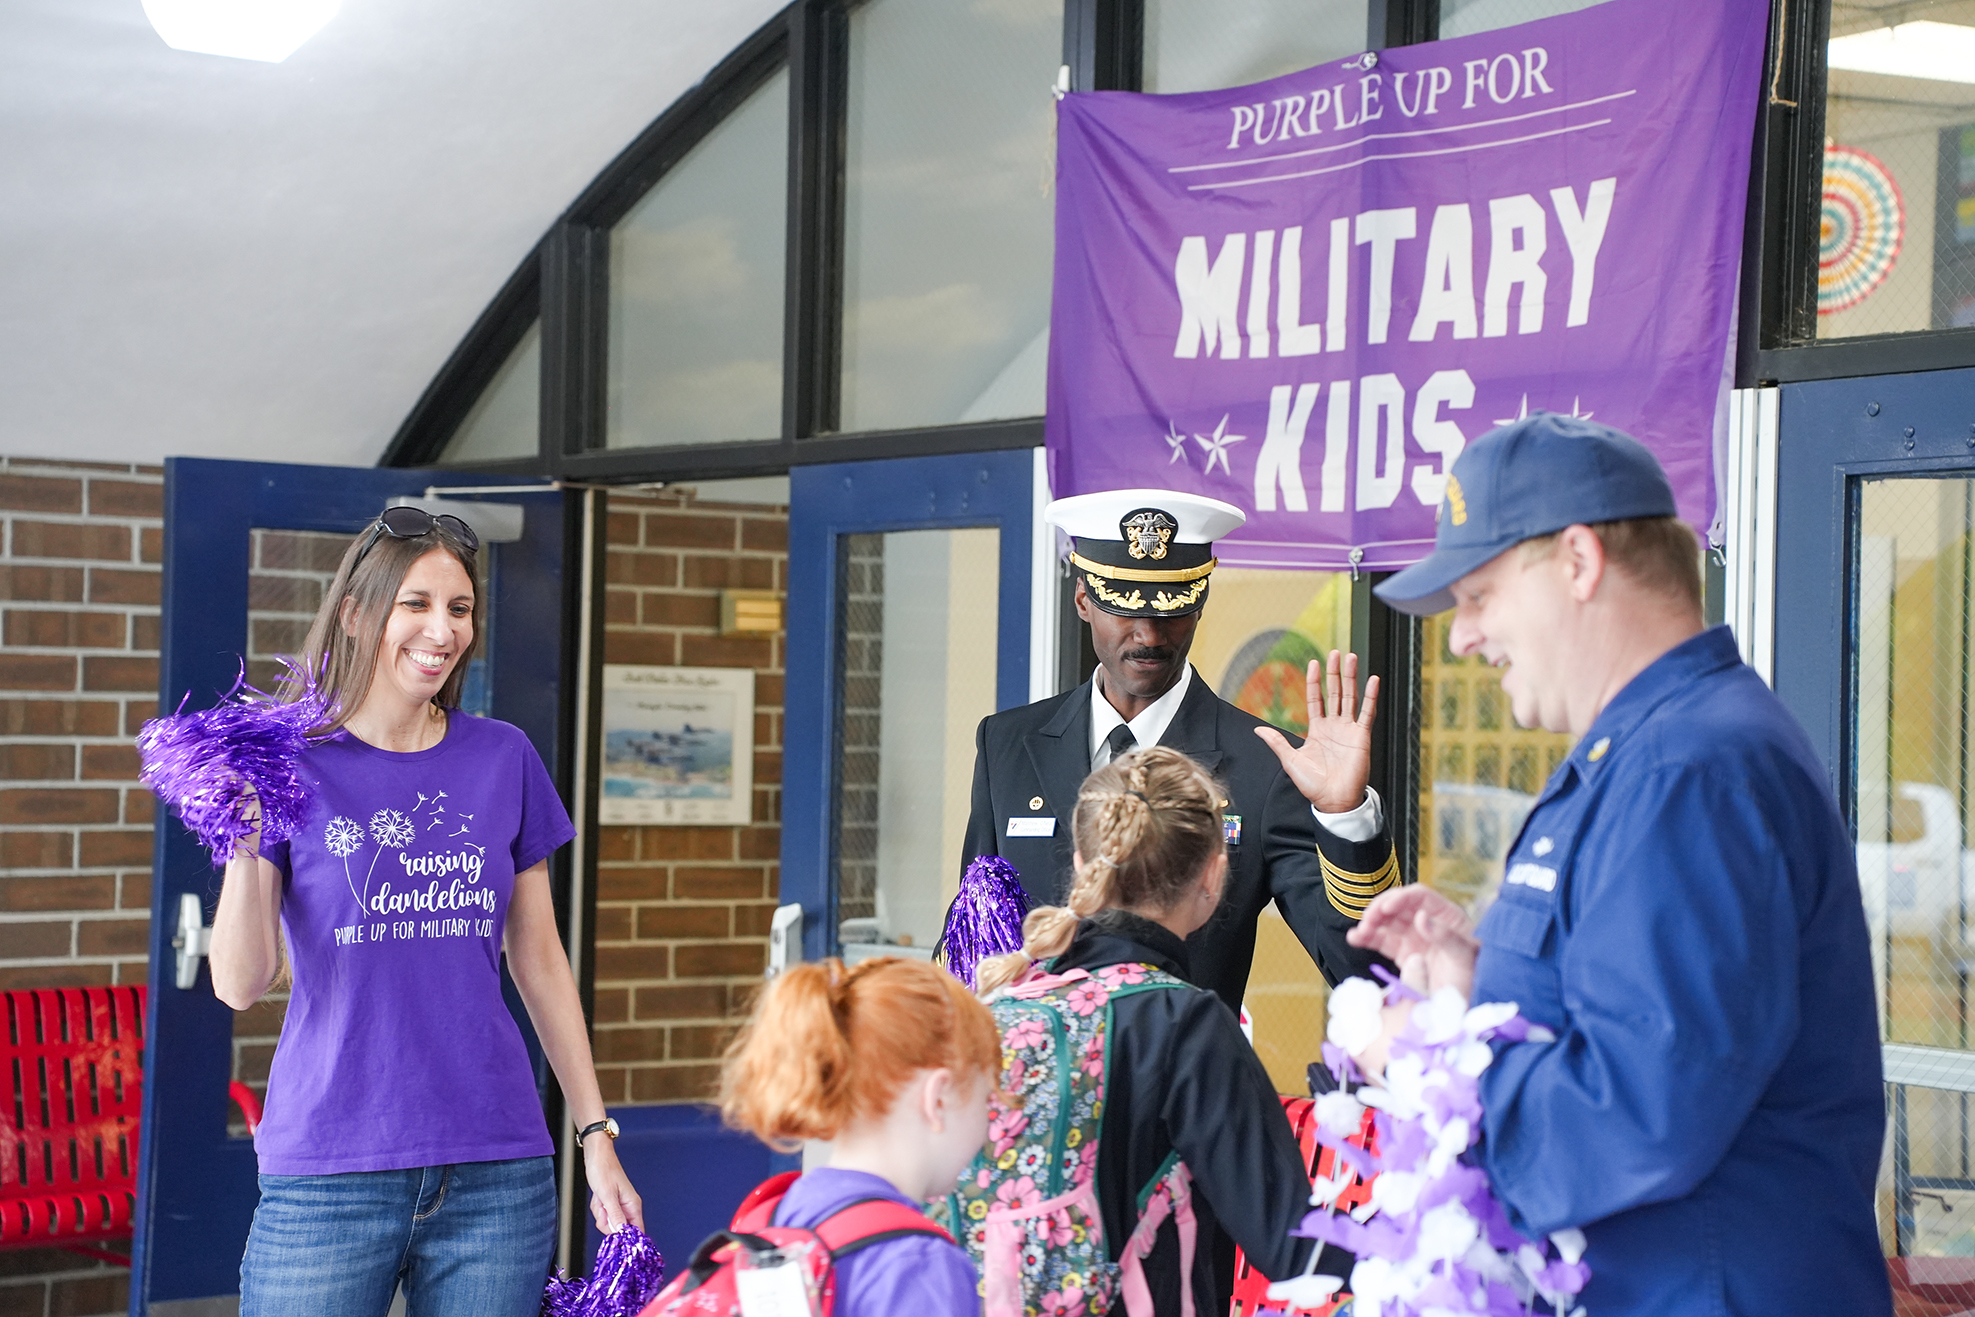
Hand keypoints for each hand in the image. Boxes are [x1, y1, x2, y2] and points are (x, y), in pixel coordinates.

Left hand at [583, 1134, 644, 1233]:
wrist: (596, 1156)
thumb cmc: (603, 1171)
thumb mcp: (607, 1196)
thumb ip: (615, 1216)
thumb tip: (622, 1233)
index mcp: (633, 1205)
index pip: (636, 1231)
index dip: (627, 1238)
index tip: (616, 1240)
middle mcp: (628, 1207)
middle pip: (619, 1229)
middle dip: (607, 1222)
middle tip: (603, 1208)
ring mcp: (619, 1205)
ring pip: (609, 1222)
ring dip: (601, 1213)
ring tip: (600, 1199)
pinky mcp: (611, 1203)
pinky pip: (604, 1214)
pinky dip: (598, 1208)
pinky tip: (598, 1197)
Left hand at [1253, 650, 1378, 813]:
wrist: (1333, 801)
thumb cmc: (1313, 785)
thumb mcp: (1290, 760)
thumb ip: (1277, 742)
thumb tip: (1257, 729)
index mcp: (1317, 730)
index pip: (1316, 699)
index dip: (1314, 681)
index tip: (1314, 662)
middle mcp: (1334, 726)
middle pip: (1335, 692)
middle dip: (1335, 673)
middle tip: (1336, 652)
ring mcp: (1349, 730)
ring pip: (1350, 697)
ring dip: (1351, 677)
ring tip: (1351, 658)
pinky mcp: (1361, 736)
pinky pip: (1367, 713)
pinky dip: (1370, 696)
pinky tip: (1372, 680)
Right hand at [1348, 885, 1478, 998]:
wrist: (1467, 1009)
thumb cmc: (1474, 978)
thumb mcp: (1464, 956)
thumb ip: (1445, 936)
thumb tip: (1421, 916)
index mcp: (1447, 917)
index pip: (1420, 897)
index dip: (1400, 898)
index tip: (1386, 908)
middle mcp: (1429, 924)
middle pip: (1399, 907)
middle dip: (1380, 910)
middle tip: (1368, 920)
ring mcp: (1415, 939)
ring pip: (1387, 923)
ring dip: (1371, 923)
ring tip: (1359, 932)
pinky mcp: (1405, 955)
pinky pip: (1383, 942)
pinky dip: (1368, 939)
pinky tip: (1355, 938)